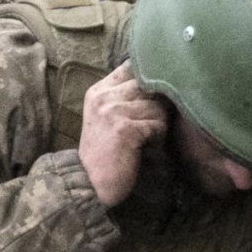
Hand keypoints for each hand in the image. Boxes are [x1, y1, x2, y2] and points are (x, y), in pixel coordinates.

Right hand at [77, 62, 168, 206]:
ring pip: (157, 105)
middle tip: (148, 125)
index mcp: (98, 91)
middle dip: (156, 105)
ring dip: (158, 124)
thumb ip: (125, 96)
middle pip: (148, 85)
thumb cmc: (106, 153)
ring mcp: (112, 111)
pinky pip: (158, 123)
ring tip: (145, 139)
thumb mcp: (107, 117)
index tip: (151, 98)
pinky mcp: (124, 127)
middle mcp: (103, 97)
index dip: (149, 80)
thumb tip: (160, 78)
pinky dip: (157, 137)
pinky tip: (144, 147)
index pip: (132, 67)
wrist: (91, 184)